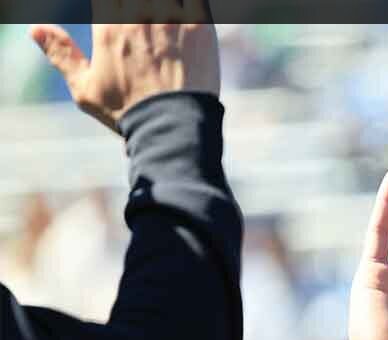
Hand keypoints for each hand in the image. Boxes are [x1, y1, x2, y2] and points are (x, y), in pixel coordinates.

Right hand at [31, 10, 220, 133]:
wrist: (174, 129)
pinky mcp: (201, 27)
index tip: (115, 14)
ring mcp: (172, 19)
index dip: (111, 7)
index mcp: (108, 25)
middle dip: (132, 5)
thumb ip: (61, 53)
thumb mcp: (85, 88)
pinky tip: (184, 14)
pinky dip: (190, 4)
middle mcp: (139, 16)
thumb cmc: (128, 112)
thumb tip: (35, 29)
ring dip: (162, 5)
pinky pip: (195, 1)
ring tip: (159, 20)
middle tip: (138, 20)